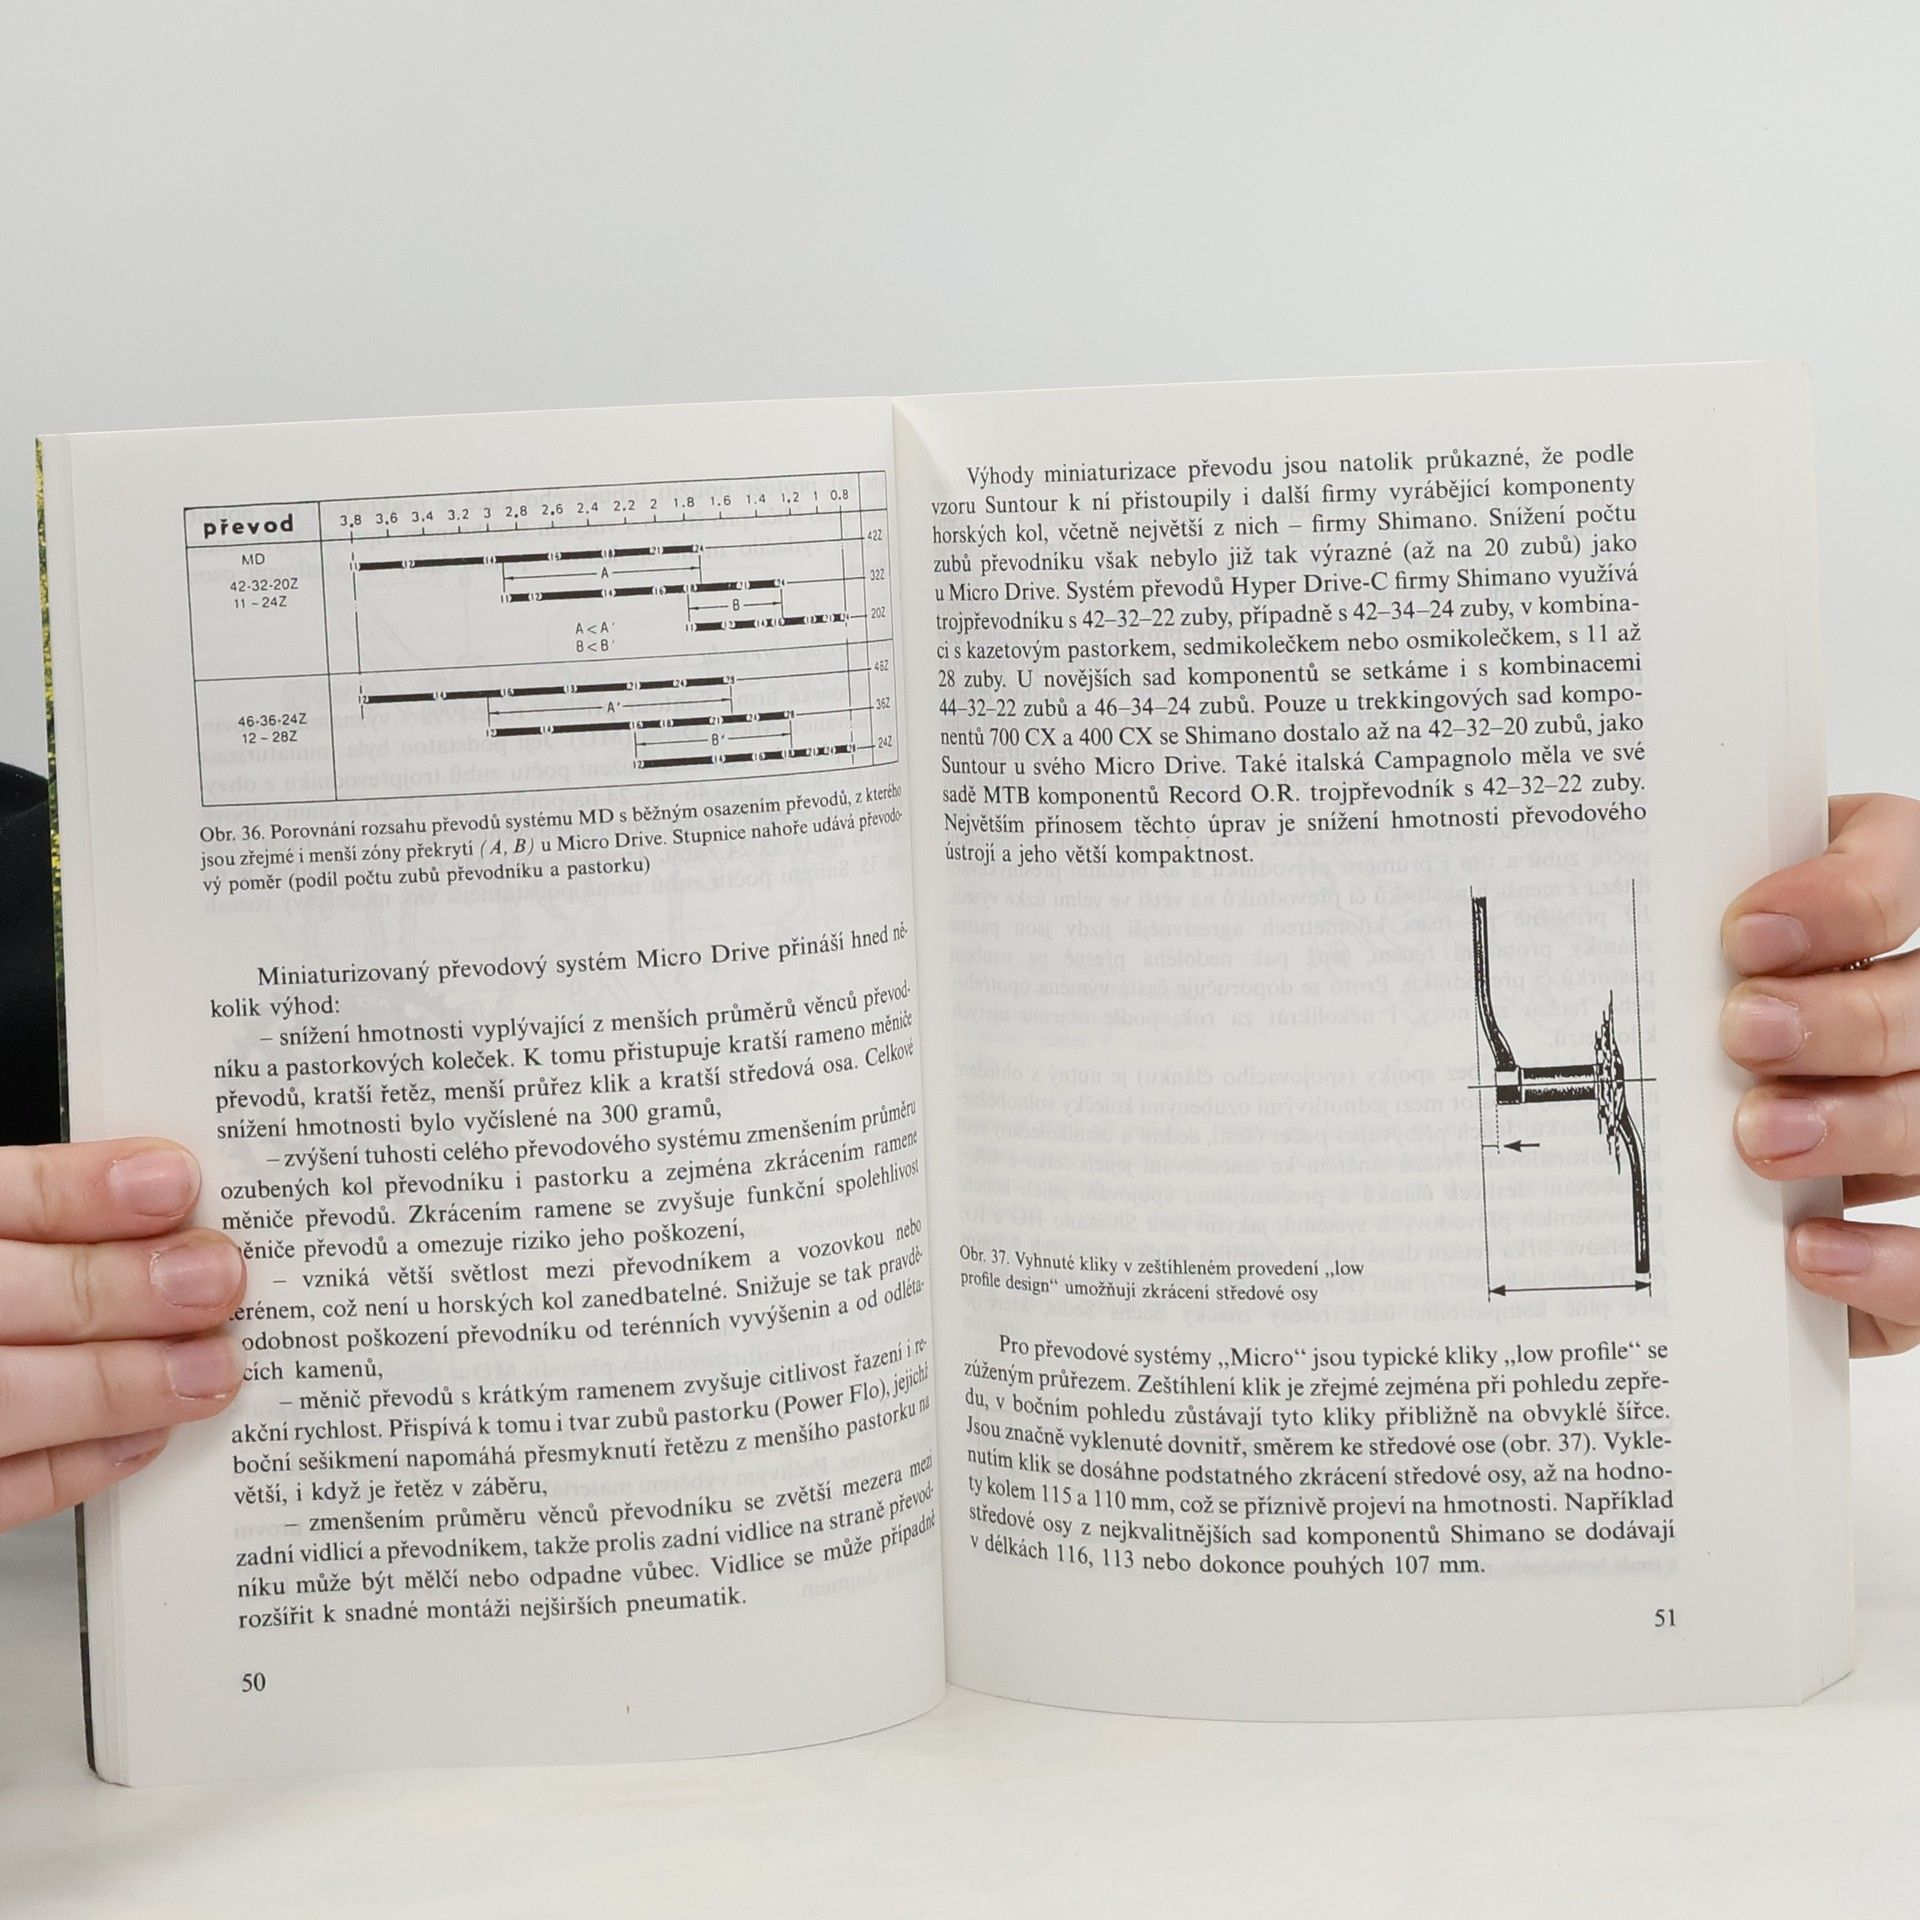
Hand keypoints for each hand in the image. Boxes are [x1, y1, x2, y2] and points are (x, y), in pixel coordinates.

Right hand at [0, 1139, 244, 1529]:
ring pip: (8, 1399)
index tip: (175, 1183)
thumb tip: (170, 1217)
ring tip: (212, 1367)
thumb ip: (52, 1227)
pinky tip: (148, 1436)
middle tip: (218, 1279)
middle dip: (120, 1289)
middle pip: (3, 1296)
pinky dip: (76, 1467)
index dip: (81, 1191)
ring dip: (121, 1383)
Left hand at [1722, 793, 1919, 1354]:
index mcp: (1875, 898)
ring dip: (1855, 1126)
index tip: (1743, 934)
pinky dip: (1883, 1259)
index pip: (1895, 868)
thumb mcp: (1683, 944)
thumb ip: (1680, 930)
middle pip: (1919, 1004)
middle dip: (1840, 1021)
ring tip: (1760, 1138)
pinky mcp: (1915, 1217)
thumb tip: (1614, 939)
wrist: (1719, 1102)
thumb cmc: (1690, 1000)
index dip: (1839, 900)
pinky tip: (1804, 1247)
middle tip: (1744, 1034)